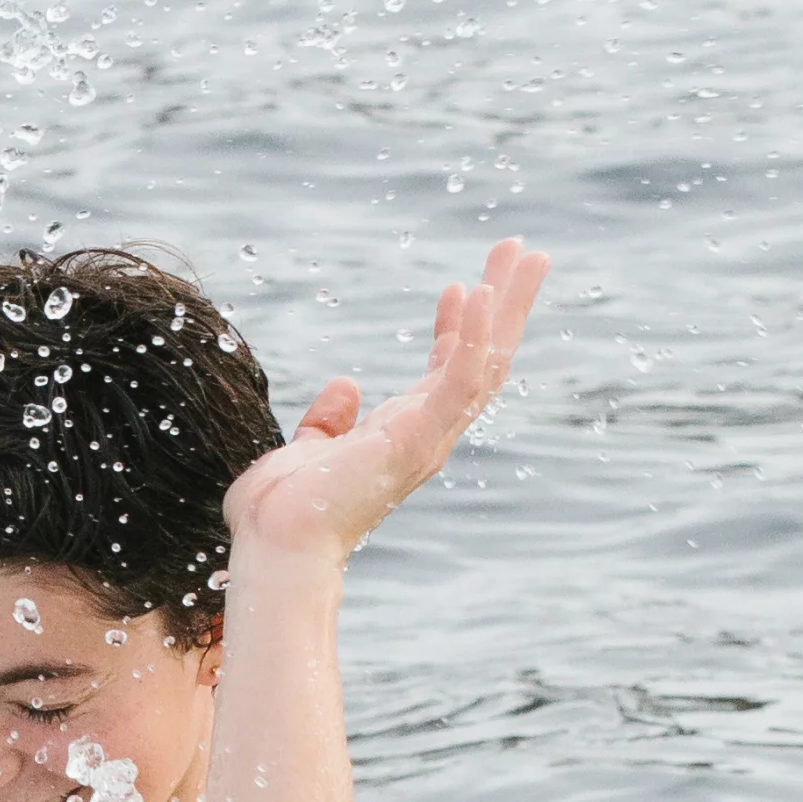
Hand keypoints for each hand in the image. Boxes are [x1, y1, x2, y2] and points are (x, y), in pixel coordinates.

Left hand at [222, 239, 549, 564]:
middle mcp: (427, 435)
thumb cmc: (284, 513)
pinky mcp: (415, 438)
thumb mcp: (305, 451)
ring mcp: (427, 438)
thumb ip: (328, 422)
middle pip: (485, 359)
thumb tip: (343, 386)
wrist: (275, 547)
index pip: (446, 372)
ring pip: (486, 363)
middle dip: (507, 304)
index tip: (463, 285)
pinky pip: (457, 381)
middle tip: (526, 254)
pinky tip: (476, 293)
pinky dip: (470, 336)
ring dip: (506, 306)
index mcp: (403, 434)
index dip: (458, 327)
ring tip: (524, 255)